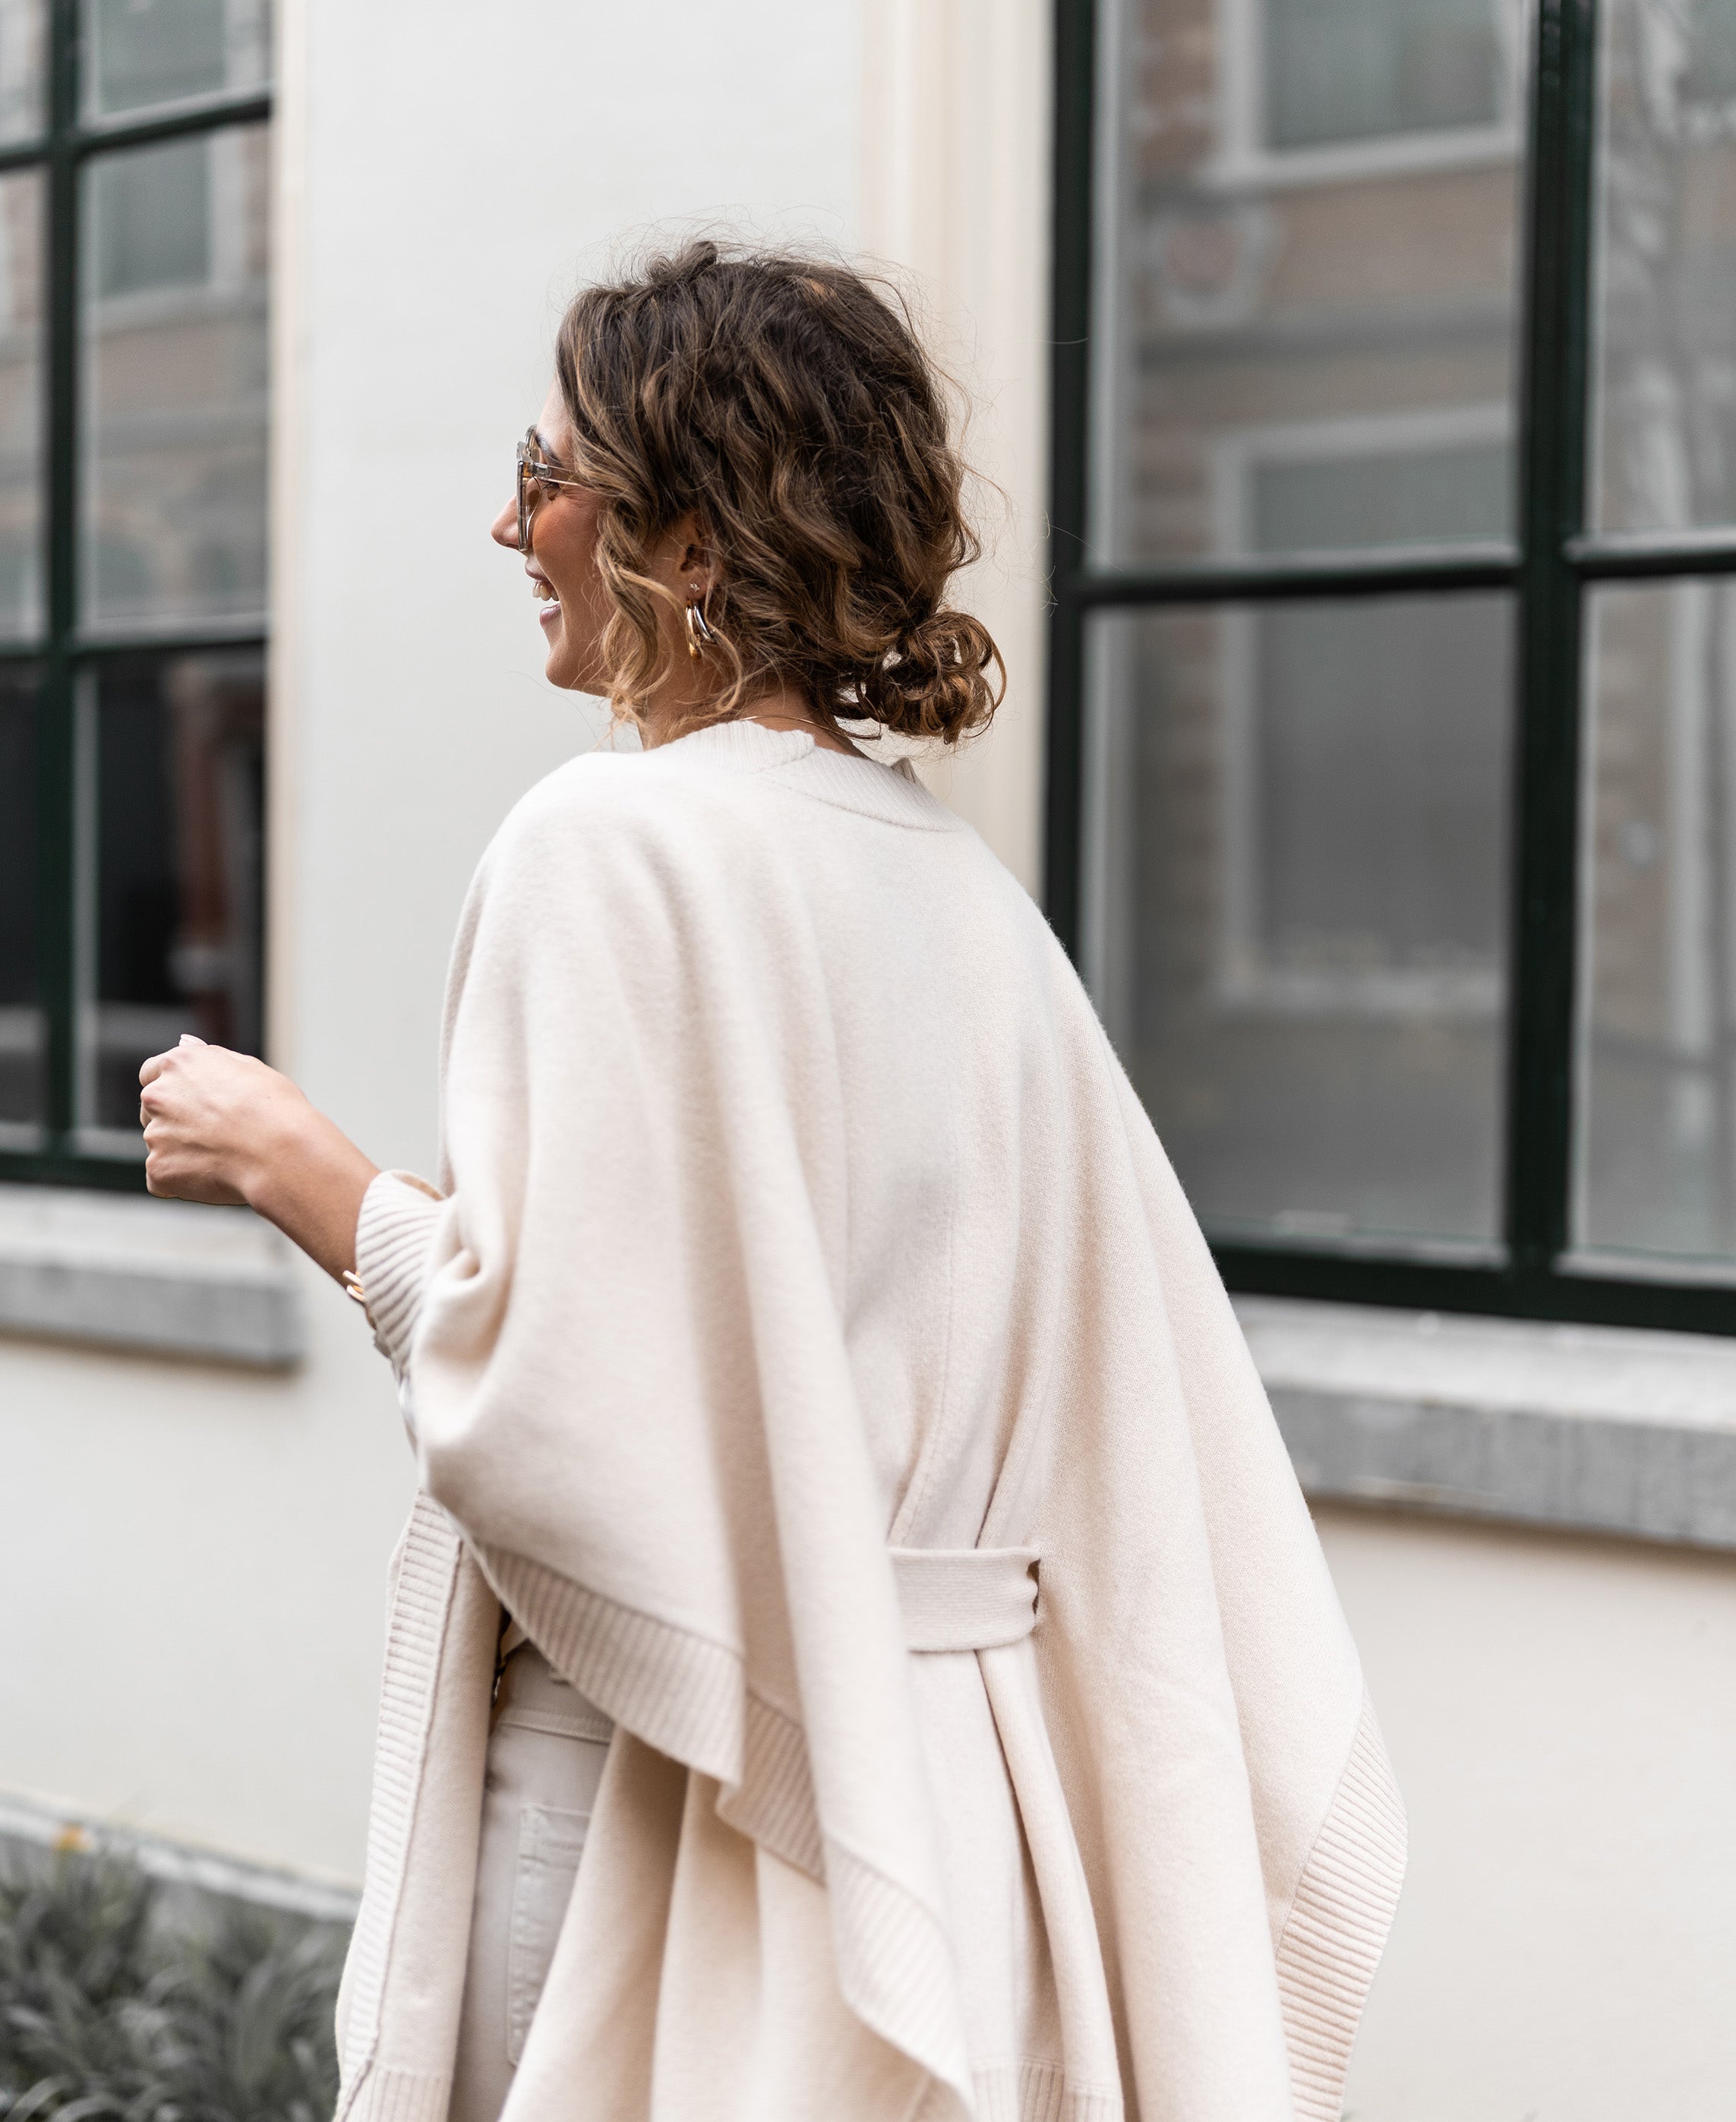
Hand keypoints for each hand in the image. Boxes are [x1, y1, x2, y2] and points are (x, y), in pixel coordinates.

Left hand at [139, 1037, 379, 1281]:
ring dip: (182, 1151)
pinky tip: (214, 1176)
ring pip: (161, 1145)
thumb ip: (208, 1057)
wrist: (280, 1153)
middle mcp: (158, 1095)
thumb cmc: (274, 1109)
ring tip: (224, 1156)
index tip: (192, 1102)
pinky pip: (163, 1177)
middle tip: (217, 1133)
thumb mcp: (247, 1067)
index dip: (174, 1089)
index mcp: (179, 1064)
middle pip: (153, 1111)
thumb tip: (185, 1043)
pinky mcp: (158, 1169)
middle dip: (176, 1121)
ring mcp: (155, 1134)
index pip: (152, 1073)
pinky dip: (182, 1180)